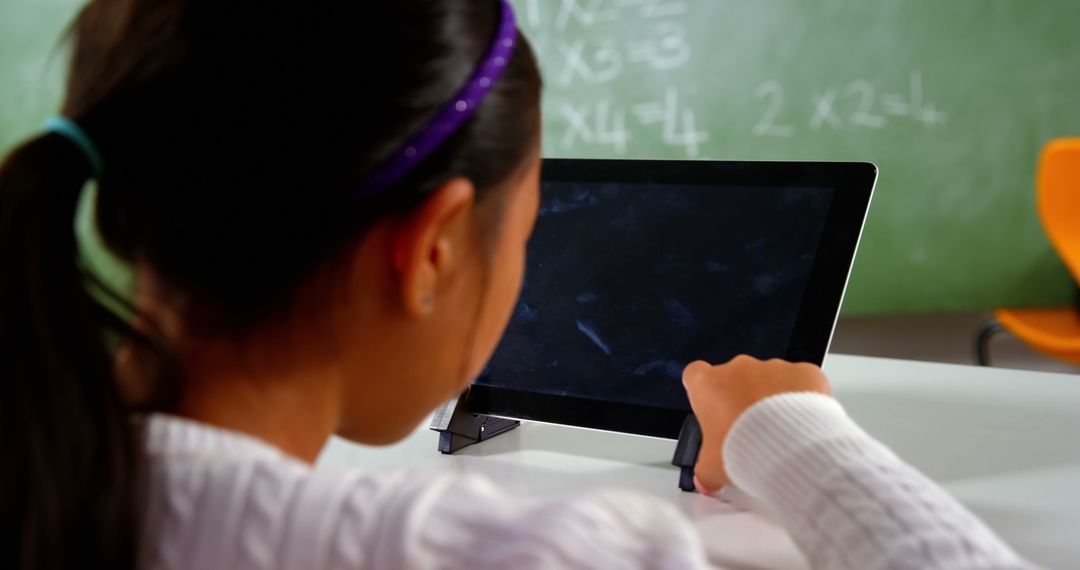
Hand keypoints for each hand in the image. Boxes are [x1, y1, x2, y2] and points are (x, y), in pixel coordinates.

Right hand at [682, 355, 831, 493]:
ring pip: (770, 379)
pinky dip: (803, 397)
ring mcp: (772, 368)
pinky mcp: (803, 372)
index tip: (711, 408)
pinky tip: (803, 422)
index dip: (704, 392)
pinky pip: (801, 380)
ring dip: (773, 399)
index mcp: (708, 386)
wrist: (790, 449)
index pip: (696, 375)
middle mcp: (739, 370)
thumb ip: (705, 470)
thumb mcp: (712, 468)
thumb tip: (705, 479)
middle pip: (735, 378)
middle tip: (749, 431)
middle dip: (742, 399)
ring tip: (780, 431)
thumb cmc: (746, 450)